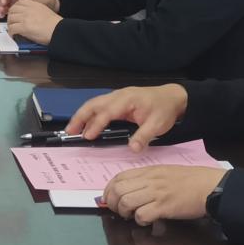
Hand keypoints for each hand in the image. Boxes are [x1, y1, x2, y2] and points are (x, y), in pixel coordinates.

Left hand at [4, 0, 61, 44]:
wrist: (58, 30)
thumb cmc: (53, 23)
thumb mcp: (43, 10)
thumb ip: (33, 9)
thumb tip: (25, 14)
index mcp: (33, 4)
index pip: (18, 3)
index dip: (15, 9)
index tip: (15, 14)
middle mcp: (28, 9)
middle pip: (12, 10)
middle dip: (10, 17)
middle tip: (12, 22)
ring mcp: (25, 18)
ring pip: (10, 19)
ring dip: (10, 25)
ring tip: (12, 29)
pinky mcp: (24, 27)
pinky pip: (12, 28)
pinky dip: (11, 33)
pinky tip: (14, 35)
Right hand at [67, 84, 188, 147]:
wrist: (173, 98)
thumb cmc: (164, 109)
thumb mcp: (158, 125)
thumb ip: (143, 136)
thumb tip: (132, 149)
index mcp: (128, 100)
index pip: (107, 112)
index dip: (96, 124)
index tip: (88, 136)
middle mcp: (119, 95)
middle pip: (94, 104)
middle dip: (80, 117)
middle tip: (70, 131)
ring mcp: (117, 96)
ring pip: (94, 103)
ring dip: (82, 115)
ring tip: (72, 129)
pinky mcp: (117, 100)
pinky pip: (99, 105)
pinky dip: (89, 113)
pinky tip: (85, 124)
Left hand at [102, 164, 225, 223]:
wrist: (211, 186)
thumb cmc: (191, 180)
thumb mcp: (166, 172)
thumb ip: (148, 179)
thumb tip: (131, 189)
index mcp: (149, 171)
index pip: (119, 177)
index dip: (109, 190)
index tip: (109, 199)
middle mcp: (150, 180)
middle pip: (118, 190)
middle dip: (113, 203)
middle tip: (120, 211)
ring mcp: (156, 193)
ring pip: (126, 202)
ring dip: (125, 213)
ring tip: (132, 216)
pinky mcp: (164, 207)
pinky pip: (142, 214)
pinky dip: (140, 220)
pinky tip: (147, 221)